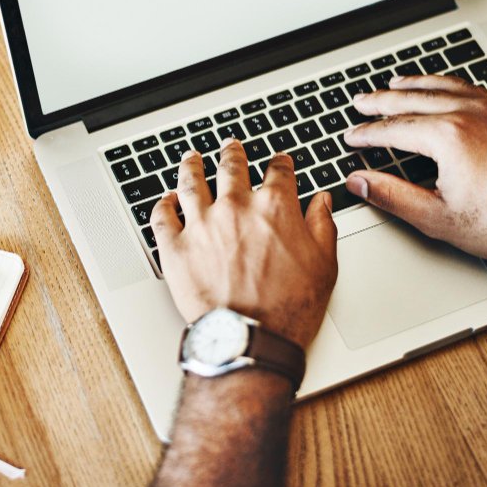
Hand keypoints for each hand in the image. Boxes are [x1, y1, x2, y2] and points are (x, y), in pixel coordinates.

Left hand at [151, 139, 337, 349]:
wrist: (250, 339)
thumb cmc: (289, 310)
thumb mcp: (324, 265)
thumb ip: (321, 226)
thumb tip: (320, 202)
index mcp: (274, 207)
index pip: (278, 171)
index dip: (280, 163)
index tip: (279, 162)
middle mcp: (235, 207)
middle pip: (231, 167)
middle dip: (232, 154)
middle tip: (230, 147)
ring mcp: (201, 225)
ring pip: (191, 182)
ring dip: (191, 166)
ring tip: (192, 159)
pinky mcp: (175, 247)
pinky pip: (162, 216)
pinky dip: (163, 204)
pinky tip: (166, 199)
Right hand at [343, 75, 486, 280]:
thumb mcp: (436, 217)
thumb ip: (391, 195)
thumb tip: (359, 182)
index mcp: (448, 137)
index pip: (394, 128)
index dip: (367, 134)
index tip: (352, 136)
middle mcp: (469, 114)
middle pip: (412, 99)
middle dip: (381, 101)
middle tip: (361, 102)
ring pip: (441, 86)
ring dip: (412, 84)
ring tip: (392, 84)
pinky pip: (468, 87)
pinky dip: (444, 84)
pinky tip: (438, 87)